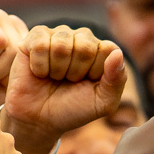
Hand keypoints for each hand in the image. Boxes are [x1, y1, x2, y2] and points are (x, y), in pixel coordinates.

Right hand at [2, 25, 128, 153]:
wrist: (40, 119)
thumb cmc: (74, 108)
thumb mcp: (103, 102)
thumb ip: (117, 80)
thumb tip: (117, 53)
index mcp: (102, 50)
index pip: (108, 49)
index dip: (95, 72)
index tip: (88, 83)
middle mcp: (82, 38)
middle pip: (85, 46)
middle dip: (75, 72)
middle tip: (69, 81)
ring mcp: (59, 35)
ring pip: (61, 45)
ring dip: (57, 70)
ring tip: (55, 77)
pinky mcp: (35, 37)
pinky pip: (40, 45)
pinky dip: (39, 66)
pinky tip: (40, 72)